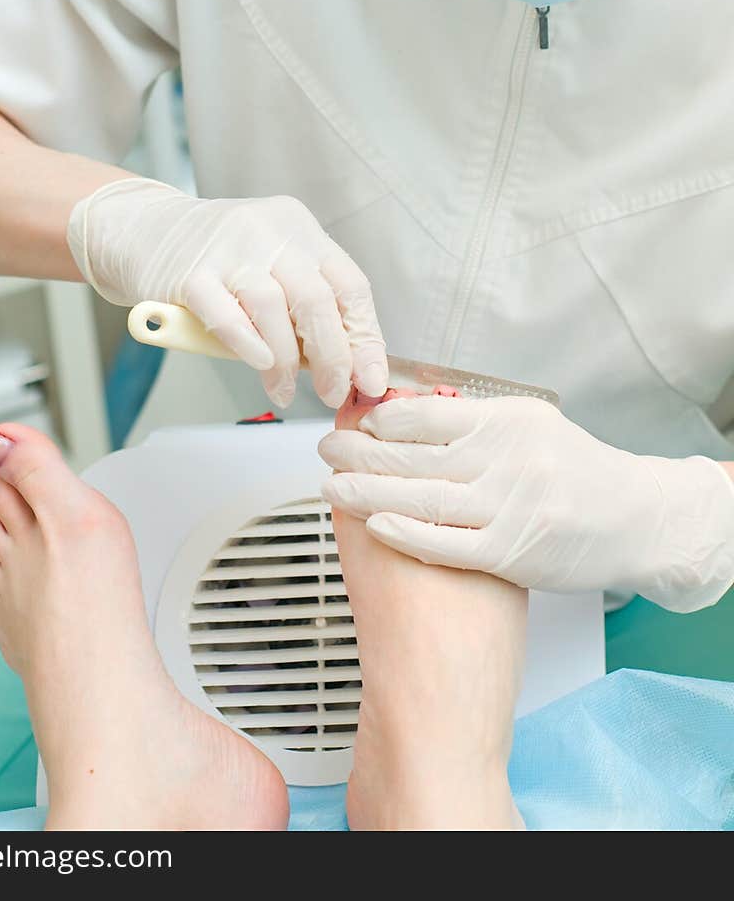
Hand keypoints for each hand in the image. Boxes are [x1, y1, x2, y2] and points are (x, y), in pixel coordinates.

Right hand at [68, 178, 386, 408]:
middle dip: (332, 357)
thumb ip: (301, 306)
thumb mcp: (270, 265)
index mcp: (300, 228)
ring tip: (284, 390)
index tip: (371, 379)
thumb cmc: (216, 258)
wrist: (144, 229)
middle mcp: (269, 231)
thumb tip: (344, 366)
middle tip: (331, 392)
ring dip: (285, 362)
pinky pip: (226, 316)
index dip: (365, 338)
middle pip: (316, 300)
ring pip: (273, 310)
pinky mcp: (188, 272)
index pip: (349, 286)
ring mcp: (228, 248)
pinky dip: (247, 346)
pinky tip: (257, 365)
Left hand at [320, 394, 733, 610]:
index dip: (383, 418)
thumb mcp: (532, 426)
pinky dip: (406, 533)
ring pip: (422, 497)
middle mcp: (508, 461)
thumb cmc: (578, 471)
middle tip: (326, 449)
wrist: (636, 520)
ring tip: (333, 485)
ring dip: (368, 491)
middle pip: (415, 455)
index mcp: (509, 422)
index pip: (429, 414)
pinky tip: (374, 523)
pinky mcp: (510, 552)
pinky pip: (446, 543)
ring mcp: (509, 508)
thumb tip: (406, 410)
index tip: (354, 420)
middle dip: (361, 452)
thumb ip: (475, 420)